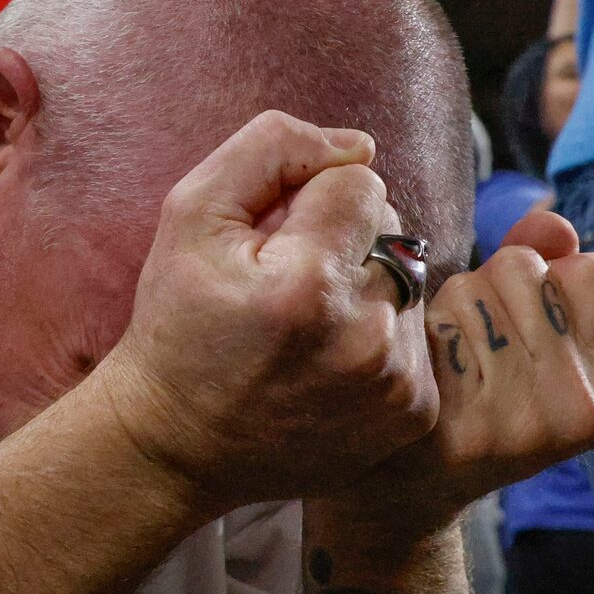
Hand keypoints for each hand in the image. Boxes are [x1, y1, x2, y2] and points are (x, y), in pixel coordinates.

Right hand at [88, 113, 433, 516]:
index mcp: (309, 283)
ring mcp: (397, 381)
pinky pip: (416, 334)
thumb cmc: (177, 326)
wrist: (177, 448)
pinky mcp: (415, 411)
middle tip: (283, 289)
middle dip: (340, 242)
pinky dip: (378, 336)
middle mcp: (366, 336)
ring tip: (306, 328)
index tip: (269, 245)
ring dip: (363, 288)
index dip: (308, 201)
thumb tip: (359, 145)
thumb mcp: (191, 217)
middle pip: (390, 229)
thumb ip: (271, 150)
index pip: (359, 182)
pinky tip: (327, 363)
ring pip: (407, 280)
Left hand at [330, 211, 593, 575]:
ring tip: (448, 363)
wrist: (402, 487)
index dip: (543, 282)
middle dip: (489, 291)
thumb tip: (554, 224)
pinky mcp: (468, 429)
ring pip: (474, 286)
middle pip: (524, 268)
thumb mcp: (532, 338)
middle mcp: (584, 414)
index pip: (588, 269)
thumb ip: (549, 270)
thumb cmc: (473, 392)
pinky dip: (421, 333)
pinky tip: (423, 378)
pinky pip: (438, 321)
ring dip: (450, 309)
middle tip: (474, 351)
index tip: (522, 332)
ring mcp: (528, 425)